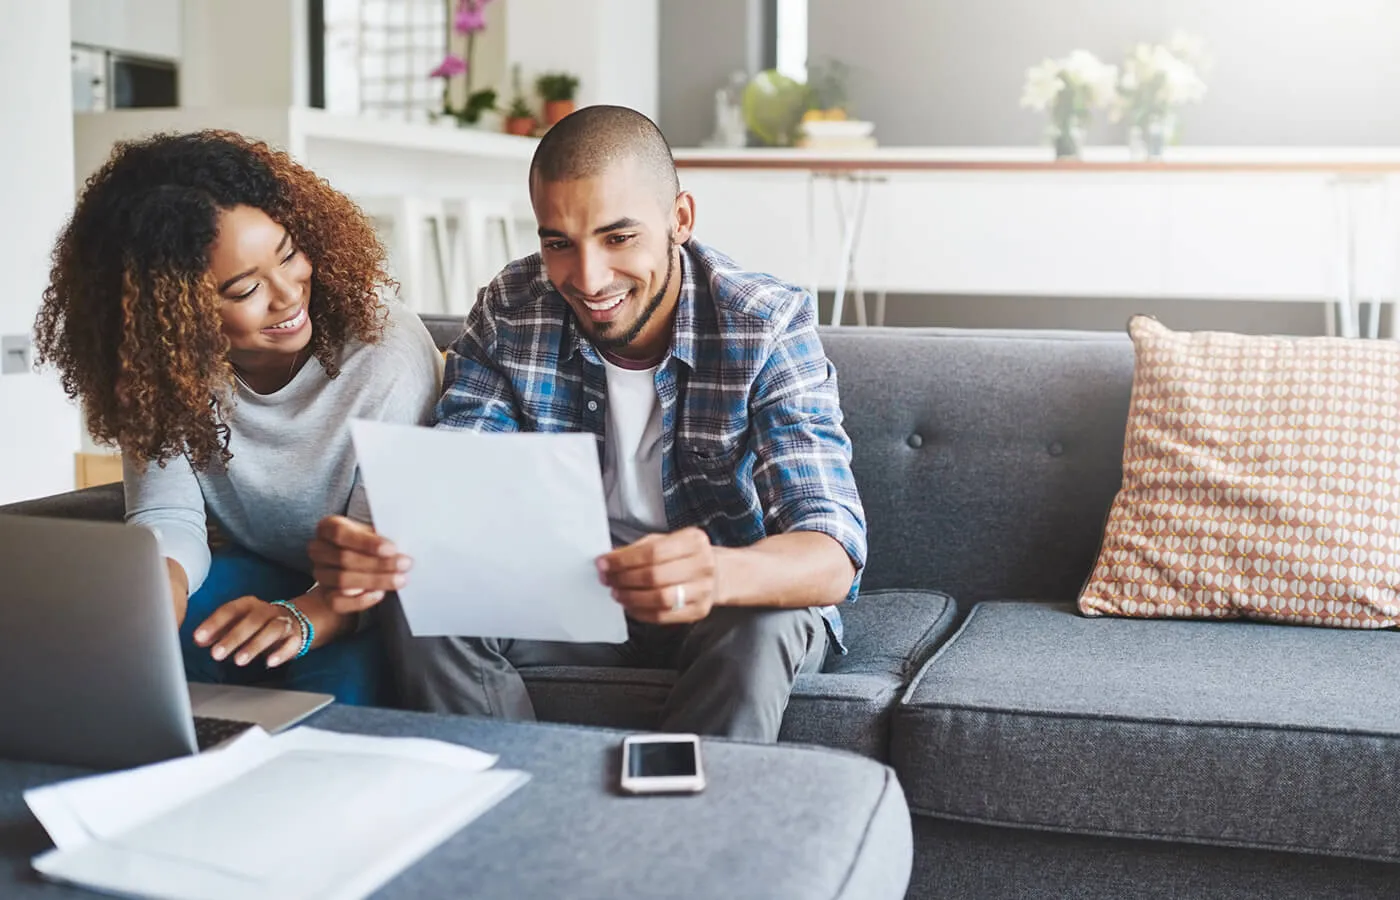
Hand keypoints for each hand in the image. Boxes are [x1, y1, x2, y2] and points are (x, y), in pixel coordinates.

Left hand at [193, 596, 302, 668]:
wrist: (295, 620)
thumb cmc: (258, 624)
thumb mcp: (237, 622)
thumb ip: (218, 630)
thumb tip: (198, 640)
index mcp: (250, 604)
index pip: (231, 610)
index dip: (214, 623)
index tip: (198, 638)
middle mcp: (267, 611)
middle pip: (252, 621)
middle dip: (233, 637)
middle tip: (216, 654)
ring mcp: (284, 623)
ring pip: (271, 630)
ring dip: (255, 645)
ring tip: (239, 661)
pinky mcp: (296, 637)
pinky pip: (291, 643)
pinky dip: (281, 653)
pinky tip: (269, 662)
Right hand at [307, 516, 410, 613]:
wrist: (355, 566)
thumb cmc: (367, 544)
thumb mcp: (372, 533)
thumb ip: (381, 538)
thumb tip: (398, 550)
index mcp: (327, 527)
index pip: (341, 533)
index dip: (366, 542)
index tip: (392, 549)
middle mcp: (318, 549)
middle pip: (344, 558)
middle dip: (378, 563)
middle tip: (405, 565)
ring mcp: (319, 573)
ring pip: (343, 580)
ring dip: (375, 581)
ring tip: (400, 580)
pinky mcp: (324, 596)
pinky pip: (338, 602)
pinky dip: (360, 600)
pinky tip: (380, 594)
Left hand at [597, 528, 718, 624]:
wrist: (718, 573)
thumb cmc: (685, 555)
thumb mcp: (666, 541)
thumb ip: (638, 549)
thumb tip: (609, 560)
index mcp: (693, 541)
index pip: (653, 552)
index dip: (624, 560)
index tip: (604, 563)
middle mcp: (702, 565)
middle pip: (655, 576)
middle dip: (624, 579)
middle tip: (608, 579)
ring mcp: (703, 590)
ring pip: (660, 599)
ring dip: (631, 597)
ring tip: (617, 593)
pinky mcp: (698, 611)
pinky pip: (664, 616)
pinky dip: (642, 612)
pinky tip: (631, 606)